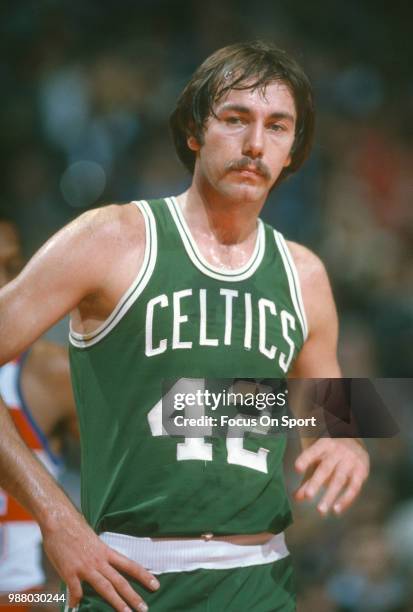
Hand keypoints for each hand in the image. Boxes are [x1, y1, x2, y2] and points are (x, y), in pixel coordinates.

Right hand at [42, 509, 158, 610]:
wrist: (59, 520)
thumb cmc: (75, 527)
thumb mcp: (93, 539)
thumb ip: (99, 554)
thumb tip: (103, 564)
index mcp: (106, 551)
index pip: (129, 565)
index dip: (143, 575)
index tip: (155, 584)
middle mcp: (99, 560)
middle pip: (119, 580)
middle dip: (133, 596)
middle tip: (144, 608)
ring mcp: (85, 567)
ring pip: (104, 587)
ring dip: (116, 602)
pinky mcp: (70, 571)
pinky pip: (76, 590)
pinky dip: (76, 600)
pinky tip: (76, 607)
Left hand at [294, 438, 368, 514]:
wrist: (356, 439)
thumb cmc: (330, 453)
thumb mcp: (318, 459)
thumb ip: (308, 478)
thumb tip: (296, 498)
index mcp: (324, 445)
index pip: (312, 452)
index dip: (305, 459)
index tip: (297, 469)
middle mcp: (337, 451)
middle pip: (325, 468)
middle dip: (316, 482)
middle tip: (308, 496)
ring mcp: (350, 460)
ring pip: (339, 480)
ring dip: (330, 496)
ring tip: (320, 510)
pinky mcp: (361, 471)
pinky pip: (354, 487)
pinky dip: (345, 500)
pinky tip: (336, 510)